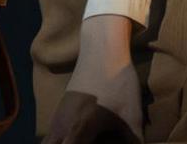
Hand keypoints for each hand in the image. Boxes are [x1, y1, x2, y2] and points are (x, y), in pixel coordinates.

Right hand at [50, 15, 142, 142]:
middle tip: (90, 143)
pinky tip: (80, 139)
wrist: (102, 51)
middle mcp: (60, 128)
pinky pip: (52, 136)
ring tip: (85, 140)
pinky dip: (60, 142)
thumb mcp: (132, 116)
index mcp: (78, 132)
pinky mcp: (59, 112)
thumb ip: (134, 141)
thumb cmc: (118, 84)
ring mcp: (56, 119)